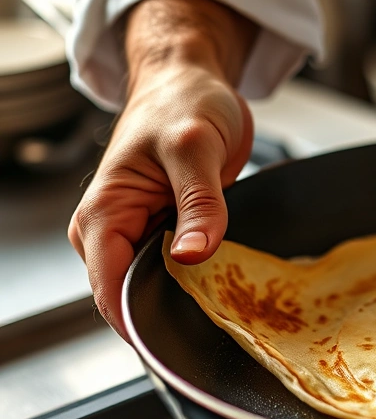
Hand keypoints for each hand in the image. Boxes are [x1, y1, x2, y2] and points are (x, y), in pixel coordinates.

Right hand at [68, 0, 256, 337]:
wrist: (190, 81)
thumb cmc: (184, 101)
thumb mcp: (196, 148)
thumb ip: (198, 204)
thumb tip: (191, 256)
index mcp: (104, 214)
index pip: (109, 290)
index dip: (142, 321)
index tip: (182, 337)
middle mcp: (112, 231)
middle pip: (132, 298)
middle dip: (172, 312)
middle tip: (223, 315)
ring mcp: (138, 235)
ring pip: (155, 289)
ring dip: (190, 297)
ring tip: (229, 297)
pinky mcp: (163, 234)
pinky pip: (177, 273)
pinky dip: (200, 279)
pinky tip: (227, 280)